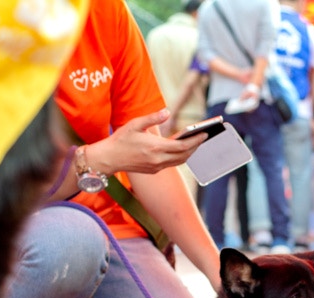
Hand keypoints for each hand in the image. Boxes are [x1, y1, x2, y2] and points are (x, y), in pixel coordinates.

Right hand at [87, 109, 204, 174]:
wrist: (109, 158)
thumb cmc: (121, 139)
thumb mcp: (135, 124)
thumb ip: (153, 118)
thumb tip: (167, 112)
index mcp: (155, 147)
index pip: (183, 146)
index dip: (196, 140)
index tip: (204, 134)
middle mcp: (158, 160)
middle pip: (184, 155)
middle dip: (195, 146)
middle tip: (203, 137)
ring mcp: (156, 167)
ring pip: (179, 161)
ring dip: (188, 153)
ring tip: (195, 143)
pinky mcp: (153, 170)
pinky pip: (171, 164)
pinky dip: (179, 157)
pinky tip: (180, 149)